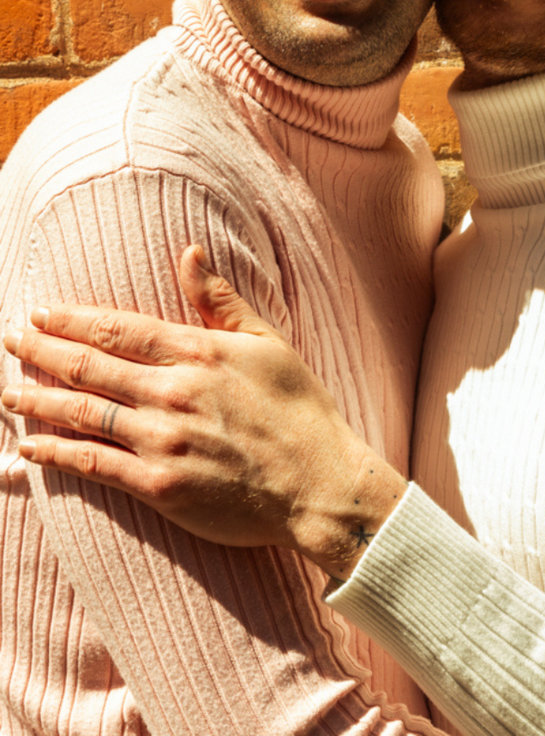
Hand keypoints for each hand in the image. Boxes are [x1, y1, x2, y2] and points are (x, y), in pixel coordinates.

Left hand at [2, 246, 405, 579]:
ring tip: (8, 391)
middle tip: (11, 338)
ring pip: (82, 412)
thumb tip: (189, 253)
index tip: (42, 313)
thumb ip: (221, 300)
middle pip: (90, 366)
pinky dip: (54, 454)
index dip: (73, 320)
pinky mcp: (159, 484)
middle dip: (42, 350)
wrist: (319, 481)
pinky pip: (92, 465)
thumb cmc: (300, 409)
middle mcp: (174, 392)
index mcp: (201, 353)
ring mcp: (163, 440)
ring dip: (37, 399)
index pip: (120, 329)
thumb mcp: (268, 342)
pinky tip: (29, 447)